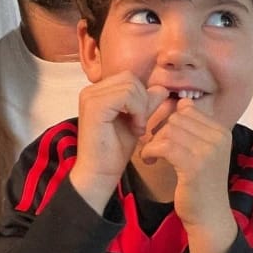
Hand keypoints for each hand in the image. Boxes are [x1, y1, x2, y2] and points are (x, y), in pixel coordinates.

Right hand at [69, 72, 168, 213]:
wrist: (100, 173)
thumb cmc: (114, 151)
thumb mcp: (135, 122)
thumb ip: (146, 104)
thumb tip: (162, 88)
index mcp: (97, 93)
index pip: (129, 78)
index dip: (142, 96)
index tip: (140, 120)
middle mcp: (90, 90)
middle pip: (130, 78)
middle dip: (143, 100)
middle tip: (140, 125)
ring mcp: (90, 97)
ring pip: (130, 85)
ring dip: (141, 107)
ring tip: (137, 128)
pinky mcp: (95, 106)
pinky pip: (127, 95)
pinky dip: (138, 111)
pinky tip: (136, 129)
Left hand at [139, 99, 237, 252]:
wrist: (209, 216)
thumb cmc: (200, 183)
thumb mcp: (202, 150)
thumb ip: (193, 126)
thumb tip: (182, 101)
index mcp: (222, 131)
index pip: (187, 110)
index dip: (169, 122)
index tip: (163, 138)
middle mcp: (218, 138)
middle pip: (175, 119)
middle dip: (160, 132)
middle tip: (155, 148)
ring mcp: (208, 151)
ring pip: (168, 131)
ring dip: (153, 143)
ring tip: (152, 156)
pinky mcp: (194, 165)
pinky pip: (163, 145)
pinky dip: (150, 151)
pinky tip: (150, 161)